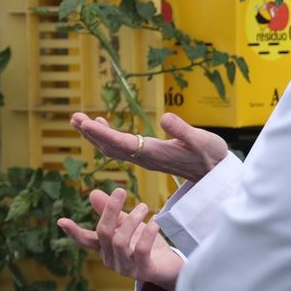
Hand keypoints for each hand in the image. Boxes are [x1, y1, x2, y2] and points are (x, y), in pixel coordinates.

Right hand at [57, 188, 184, 290]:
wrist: (169, 267)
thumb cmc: (145, 244)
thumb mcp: (126, 224)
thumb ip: (110, 211)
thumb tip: (92, 193)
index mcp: (105, 248)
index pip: (86, 240)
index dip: (74, 232)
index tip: (61, 220)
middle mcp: (112, 259)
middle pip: (104, 233)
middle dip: (110, 210)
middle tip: (120, 191)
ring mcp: (126, 268)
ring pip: (120, 242)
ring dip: (132, 220)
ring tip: (144, 206)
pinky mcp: (144, 271)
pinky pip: (141, 251)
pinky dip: (147, 234)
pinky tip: (154, 222)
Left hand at [70, 112, 228, 181]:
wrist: (216, 174)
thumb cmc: (212, 156)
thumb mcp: (202, 140)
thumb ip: (184, 130)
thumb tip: (165, 117)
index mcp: (156, 153)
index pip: (123, 144)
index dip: (103, 134)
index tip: (86, 123)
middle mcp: (146, 158)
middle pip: (112, 147)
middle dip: (92, 133)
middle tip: (73, 118)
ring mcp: (146, 158)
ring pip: (114, 149)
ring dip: (95, 135)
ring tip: (79, 121)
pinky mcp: (149, 156)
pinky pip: (122, 148)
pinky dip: (108, 137)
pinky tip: (102, 126)